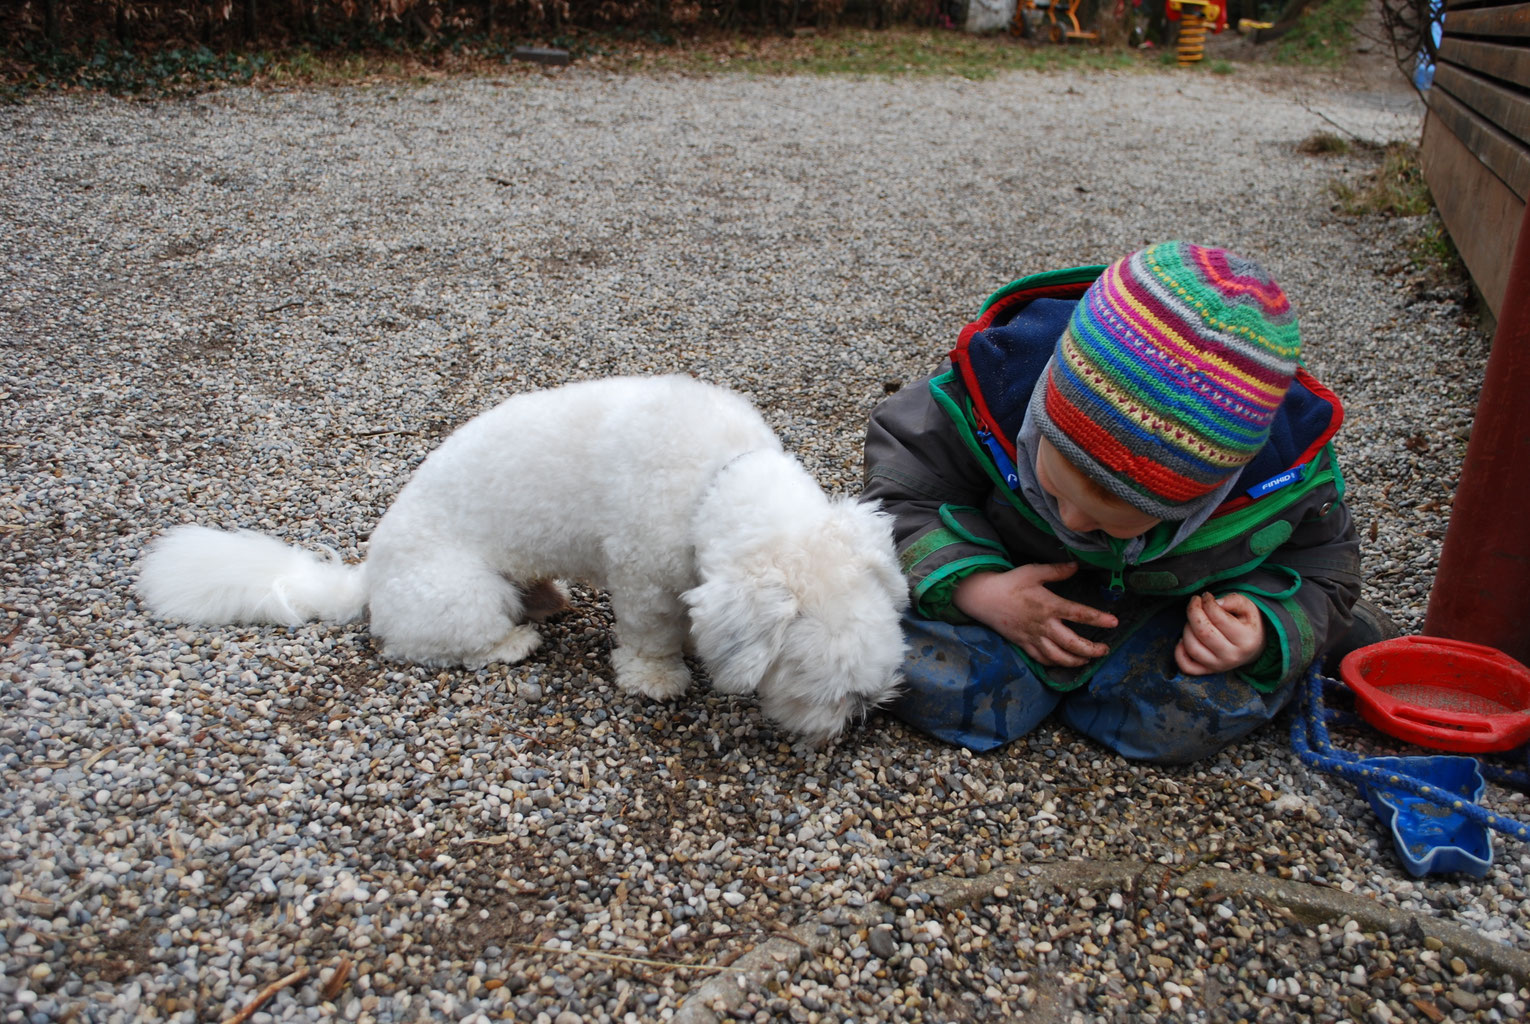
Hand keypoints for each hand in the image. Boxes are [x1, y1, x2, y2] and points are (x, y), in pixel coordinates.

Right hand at [953, 563, 1118, 666]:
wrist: (983, 598)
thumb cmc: (1010, 583)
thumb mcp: (1033, 571)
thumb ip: (1057, 570)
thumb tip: (1076, 566)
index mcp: (1049, 605)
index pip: (1079, 614)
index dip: (1098, 619)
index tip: (1114, 622)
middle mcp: (1044, 625)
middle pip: (1072, 644)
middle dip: (1091, 650)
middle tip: (1105, 650)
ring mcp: (1033, 637)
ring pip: (1058, 657)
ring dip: (1076, 661)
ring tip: (1088, 660)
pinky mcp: (1024, 644)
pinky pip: (1042, 659)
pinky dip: (1055, 663)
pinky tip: (1064, 662)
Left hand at [1175, 592, 1265, 675]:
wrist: (1254, 647)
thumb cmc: (1247, 623)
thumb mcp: (1249, 608)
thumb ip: (1234, 600)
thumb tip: (1214, 602)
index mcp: (1246, 639)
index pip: (1218, 618)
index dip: (1207, 602)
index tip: (1206, 596)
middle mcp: (1232, 656)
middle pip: (1203, 632)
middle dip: (1193, 612)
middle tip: (1195, 602)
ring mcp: (1219, 666)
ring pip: (1192, 647)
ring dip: (1187, 628)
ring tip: (1194, 619)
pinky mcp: (1208, 671)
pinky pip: (1187, 666)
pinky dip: (1179, 652)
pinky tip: (1183, 639)